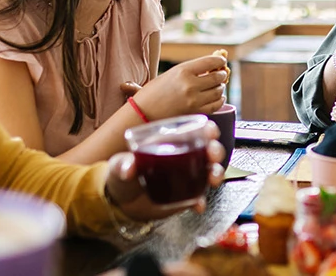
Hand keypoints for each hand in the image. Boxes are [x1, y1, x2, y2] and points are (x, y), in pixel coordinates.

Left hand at [104, 121, 225, 220]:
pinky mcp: (186, 195)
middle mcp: (182, 157)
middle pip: (207, 149)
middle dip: (216, 150)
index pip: (192, 131)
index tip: (211, 131)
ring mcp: (186, 176)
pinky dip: (202, 201)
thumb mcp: (119, 166)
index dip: (206, 129)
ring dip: (216, 173)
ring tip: (213, 180)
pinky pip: (199, 197)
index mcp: (169, 142)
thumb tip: (128, 168)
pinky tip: (198, 205)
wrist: (120, 203)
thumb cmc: (121, 175)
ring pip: (210, 171)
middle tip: (213, 155)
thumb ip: (122, 164)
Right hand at [131, 55, 228, 120]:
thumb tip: (212, 66)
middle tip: (221, 74)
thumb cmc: (154, 92)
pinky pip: (216, 105)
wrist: (143, 112)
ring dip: (220, 87)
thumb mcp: (171, 74)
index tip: (222, 61)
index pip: (210, 61)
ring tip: (216, 86)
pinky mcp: (196, 113)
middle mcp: (190, 84)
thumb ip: (191, 70)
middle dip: (221, 74)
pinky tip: (217, 98)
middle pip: (218, 77)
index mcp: (183, 71)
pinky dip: (219, 100)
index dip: (219, 60)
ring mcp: (194, 100)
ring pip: (219, 91)